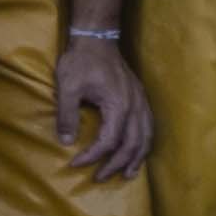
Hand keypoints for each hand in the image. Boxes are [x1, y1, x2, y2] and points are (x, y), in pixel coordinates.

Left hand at [52, 34, 152, 179]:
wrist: (97, 37)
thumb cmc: (81, 61)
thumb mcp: (67, 87)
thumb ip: (67, 115)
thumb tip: (66, 142)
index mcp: (118, 105)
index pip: (109, 140)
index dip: (93, 156)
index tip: (75, 164)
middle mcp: (134, 106)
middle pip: (131, 144)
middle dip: (115, 164)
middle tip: (99, 178)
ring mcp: (140, 102)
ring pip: (145, 137)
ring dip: (136, 158)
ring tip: (127, 174)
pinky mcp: (140, 98)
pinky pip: (148, 127)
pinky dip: (145, 143)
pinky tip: (139, 151)